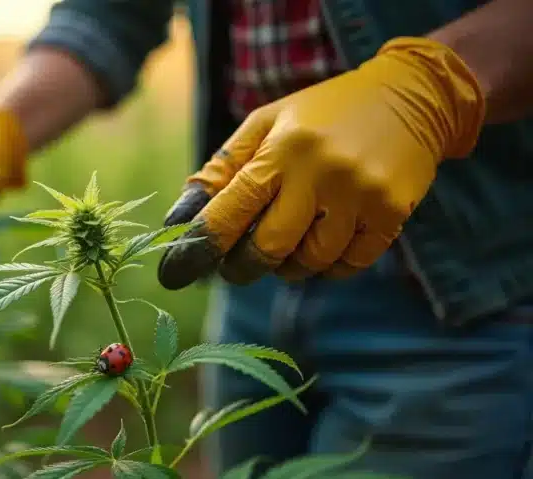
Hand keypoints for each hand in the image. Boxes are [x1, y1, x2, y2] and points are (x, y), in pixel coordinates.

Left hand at [157, 37, 484, 289]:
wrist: (411, 96)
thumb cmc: (321, 115)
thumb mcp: (266, 124)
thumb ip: (222, 169)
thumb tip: (178, 221)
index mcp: (282, 147)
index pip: (231, 209)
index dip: (200, 245)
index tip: (176, 272)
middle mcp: (321, 171)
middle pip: (269, 247)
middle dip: (244, 266)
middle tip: (237, 265)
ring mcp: (360, 194)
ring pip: (310, 262)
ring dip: (290, 266)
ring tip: (289, 243)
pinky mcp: (392, 212)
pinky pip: (349, 264)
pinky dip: (330, 265)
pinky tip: (326, 242)